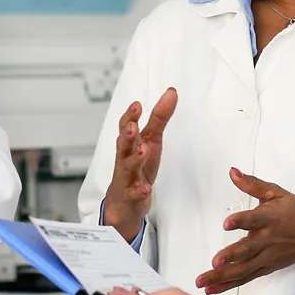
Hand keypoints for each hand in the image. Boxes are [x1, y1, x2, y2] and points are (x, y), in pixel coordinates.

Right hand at [103, 88, 177, 243]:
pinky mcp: (131, 196)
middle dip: (127, 135)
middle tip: (132, 126)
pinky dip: (139, 191)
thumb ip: (159, 117)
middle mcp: (125, 158)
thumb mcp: (150, 140)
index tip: (136, 105)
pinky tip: (146, 188)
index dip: (130, 116)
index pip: (125, 127)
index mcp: (130, 144)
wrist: (124, 201)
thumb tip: (171, 92)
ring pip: (127, 168)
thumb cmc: (137, 166)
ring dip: (134, 159)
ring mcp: (127, 178)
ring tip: (143, 150)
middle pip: (123, 145)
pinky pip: (135, 194)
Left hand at [195, 168, 294, 294]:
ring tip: (203, 282)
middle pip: (246, 250)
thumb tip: (233, 172)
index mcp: (269, 219)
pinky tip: (211, 289)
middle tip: (215, 262)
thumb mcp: (277, 193)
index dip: (240, 221)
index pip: (254, 220)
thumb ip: (253, 185)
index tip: (227, 223)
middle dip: (230, 257)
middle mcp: (267, 240)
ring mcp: (266, 257)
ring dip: (222, 277)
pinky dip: (228, 285)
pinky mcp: (266, 268)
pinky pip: (245, 278)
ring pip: (242, 269)